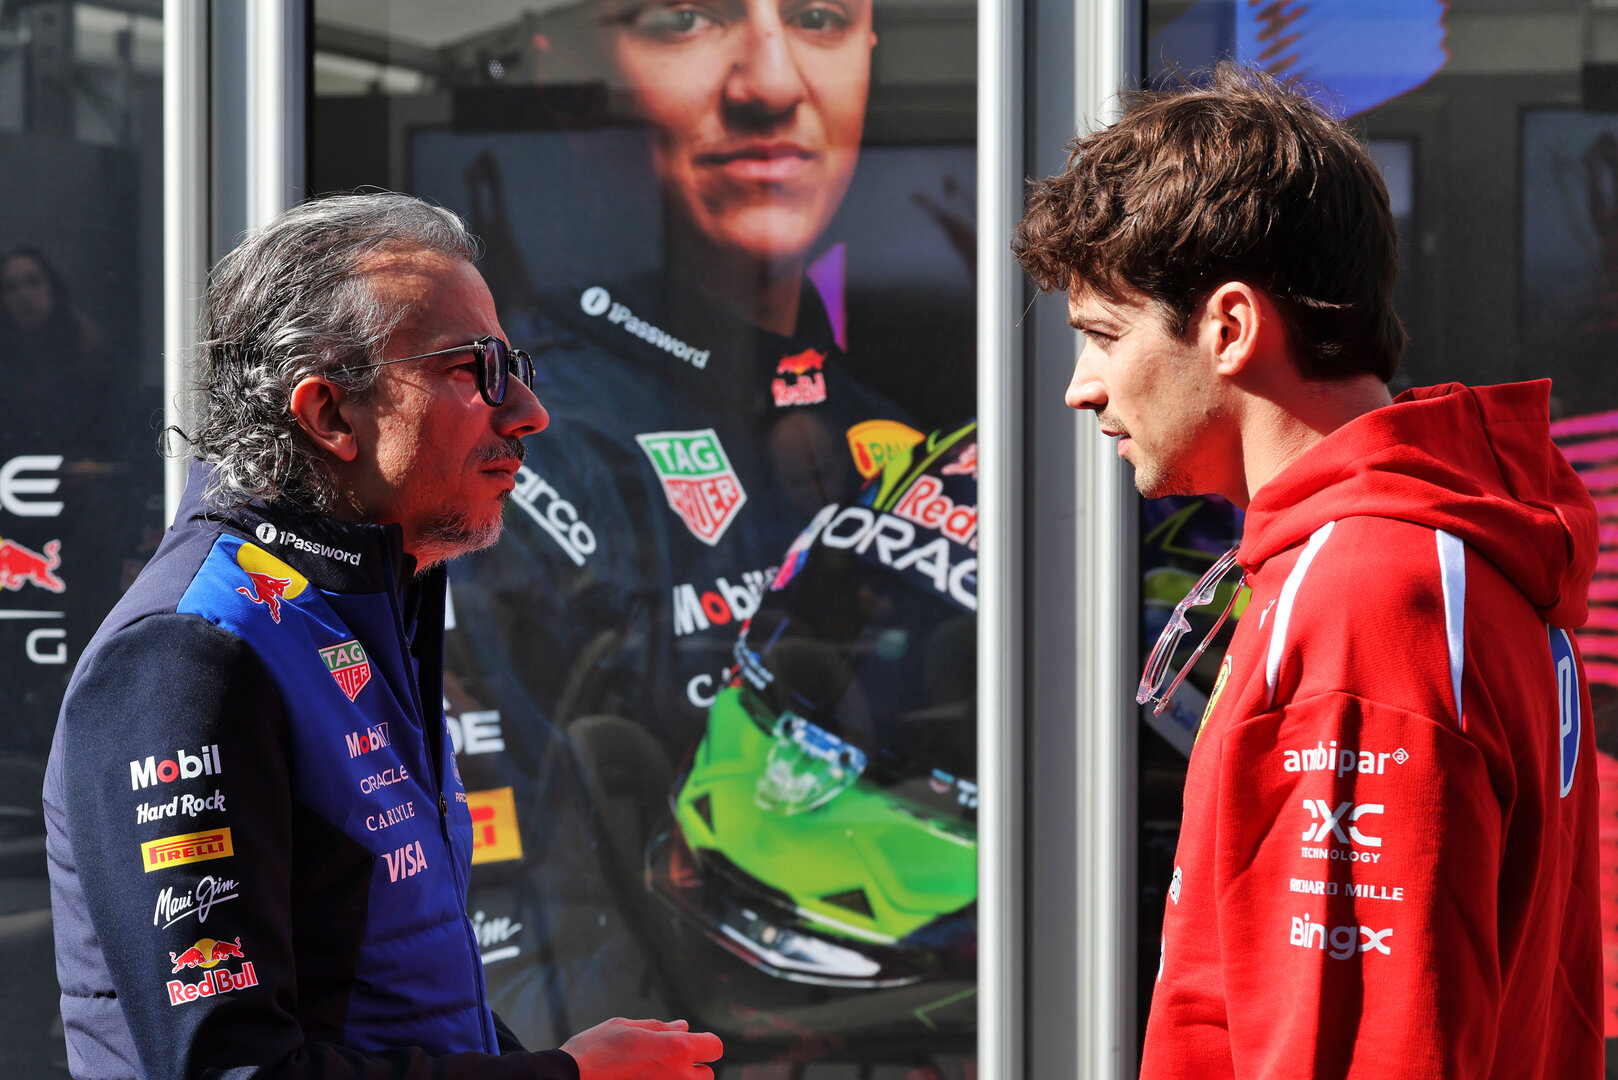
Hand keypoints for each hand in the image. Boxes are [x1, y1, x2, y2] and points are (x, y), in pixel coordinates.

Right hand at [561, 1017, 722, 1079]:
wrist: (570, 1079)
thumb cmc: (596, 1049)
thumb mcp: (628, 1027)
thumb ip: (661, 1028)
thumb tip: (684, 1026)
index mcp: (677, 1048)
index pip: (715, 1047)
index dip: (705, 1042)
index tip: (690, 1042)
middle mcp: (679, 1076)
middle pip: (707, 1075)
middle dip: (693, 1066)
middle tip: (665, 1061)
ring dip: (679, 1079)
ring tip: (652, 1072)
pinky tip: (642, 1079)